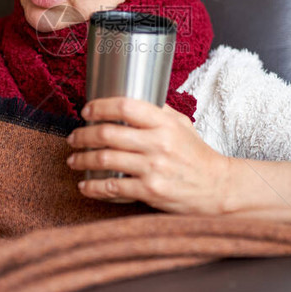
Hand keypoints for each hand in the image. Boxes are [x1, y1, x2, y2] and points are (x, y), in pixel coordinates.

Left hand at [66, 97, 231, 214]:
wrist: (216, 187)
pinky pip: (112, 188)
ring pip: (105, 160)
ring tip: (74, 160)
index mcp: (164, 123)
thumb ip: (158, 112)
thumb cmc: (196, 155)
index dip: (101, 107)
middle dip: (83, 135)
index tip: (87, 111)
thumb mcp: (182, 125)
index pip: (125, 107)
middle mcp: (158, 144)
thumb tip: (129, 99)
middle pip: (108, 134)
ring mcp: (153, 168)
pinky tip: (85, 186)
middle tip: (74, 138)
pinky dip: (93, 187)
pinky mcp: (150, 191)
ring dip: (82, 160)